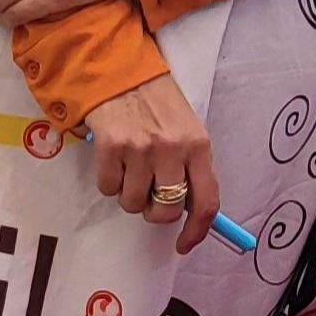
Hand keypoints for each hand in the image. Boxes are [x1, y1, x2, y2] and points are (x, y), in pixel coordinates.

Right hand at [80, 72, 218, 252]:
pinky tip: (115, 157)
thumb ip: (192, 168)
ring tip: (131, 166)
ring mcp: (140, 149)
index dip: (197, 231)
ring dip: (130, 193)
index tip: (184, 244)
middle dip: (155, 211)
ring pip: (133, 204)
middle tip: (150, 190)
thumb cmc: (157, 104)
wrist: (120, 71)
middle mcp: (172, 149)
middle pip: (166, 211)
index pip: (207, 201)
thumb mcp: (187, 130)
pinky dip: (109, 180)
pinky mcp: (110, 148)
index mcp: (199, 146)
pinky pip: (108, 188)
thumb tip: (190, 213)